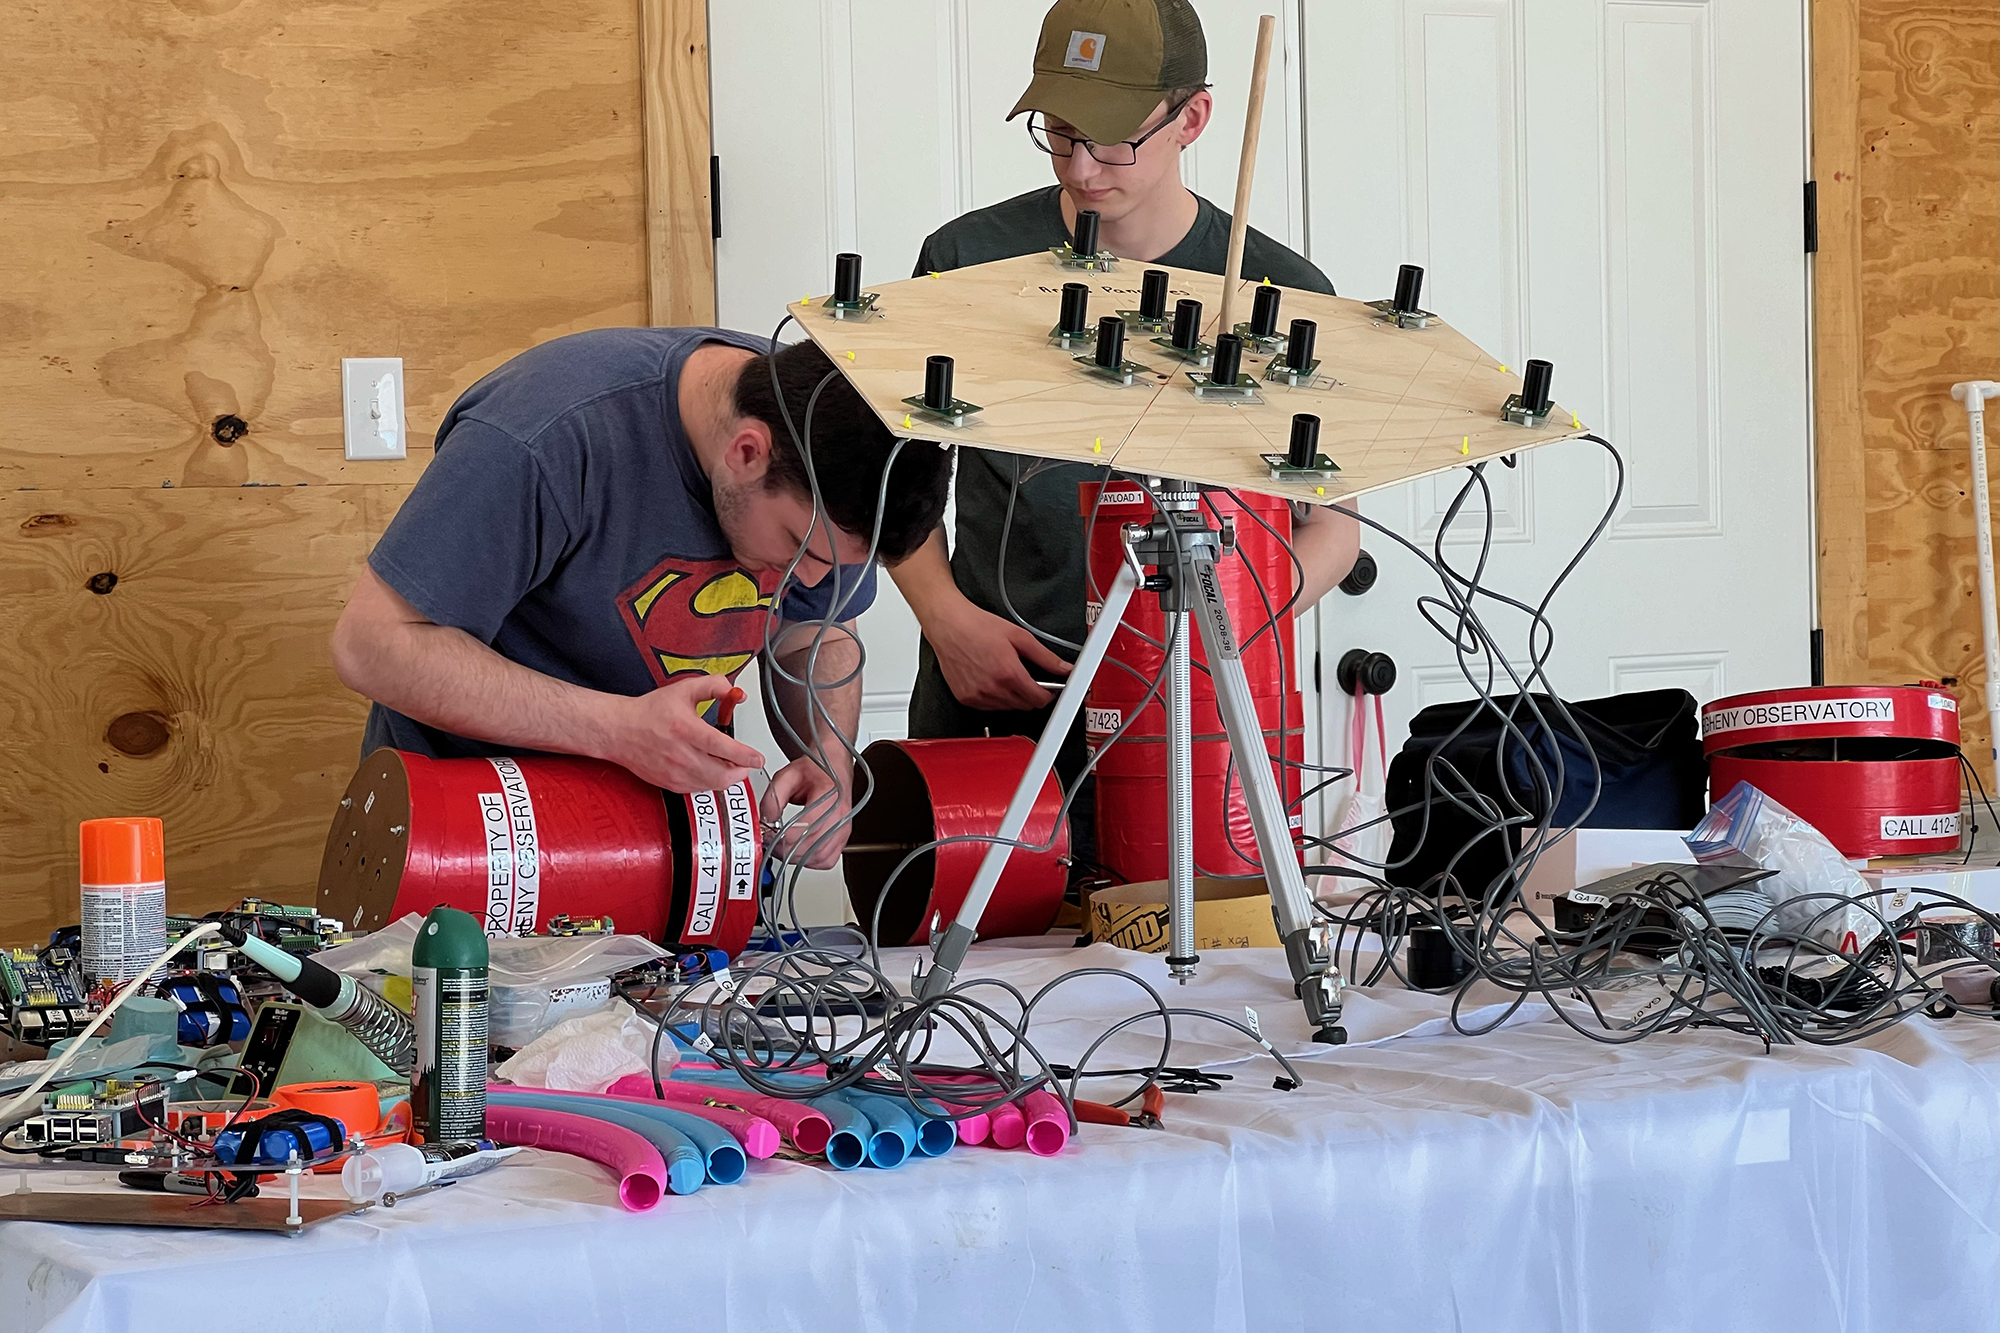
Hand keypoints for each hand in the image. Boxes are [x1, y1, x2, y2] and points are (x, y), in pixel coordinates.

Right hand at [601, 673, 766, 792]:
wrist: (621, 731)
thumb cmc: (650, 712)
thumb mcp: (684, 689)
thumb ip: (713, 686)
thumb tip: (735, 693)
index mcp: (685, 729)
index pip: (721, 747)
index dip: (744, 755)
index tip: (757, 757)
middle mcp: (680, 754)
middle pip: (721, 774)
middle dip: (741, 770)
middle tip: (746, 761)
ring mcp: (674, 773)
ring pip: (713, 785)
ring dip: (728, 777)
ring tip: (730, 764)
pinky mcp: (670, 784)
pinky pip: (700, 789)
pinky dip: (711, 782)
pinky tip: (711, 769)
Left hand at [760, 756, 850, 868]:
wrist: (832, 766)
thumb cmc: (814, 770)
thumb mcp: (787, 775)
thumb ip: (773, 796)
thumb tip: (767, 820)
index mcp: (830, 796)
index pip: (807, 826)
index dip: (784, 836)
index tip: (769, 835)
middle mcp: (841, 815)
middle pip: (812, 845)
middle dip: (786, 849)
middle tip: (771, 843)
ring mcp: (843, 829)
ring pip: (819, 857)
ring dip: (797, 857)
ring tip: (783, 847)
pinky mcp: (842, 838)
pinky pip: (827, 860)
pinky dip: (811, 861)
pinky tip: (800, 851)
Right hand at [928, 601, 1071, 711]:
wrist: (949, 625)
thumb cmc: (978, 627)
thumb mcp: (1019, 636)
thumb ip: (1045, 657)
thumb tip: (1064, 668)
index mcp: (1009, 674)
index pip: (1039, 700)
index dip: (1049, 694)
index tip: (1049, 688)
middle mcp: (993, 689)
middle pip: (1025, 706)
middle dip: (1031, 694)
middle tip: (1026, 676)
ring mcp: (978, 696)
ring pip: (1008, 708)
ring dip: (1013, 697)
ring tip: (1005, 673)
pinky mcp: (966, 699)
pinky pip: (989, 707)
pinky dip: (996, 698)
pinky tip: (992, 680)